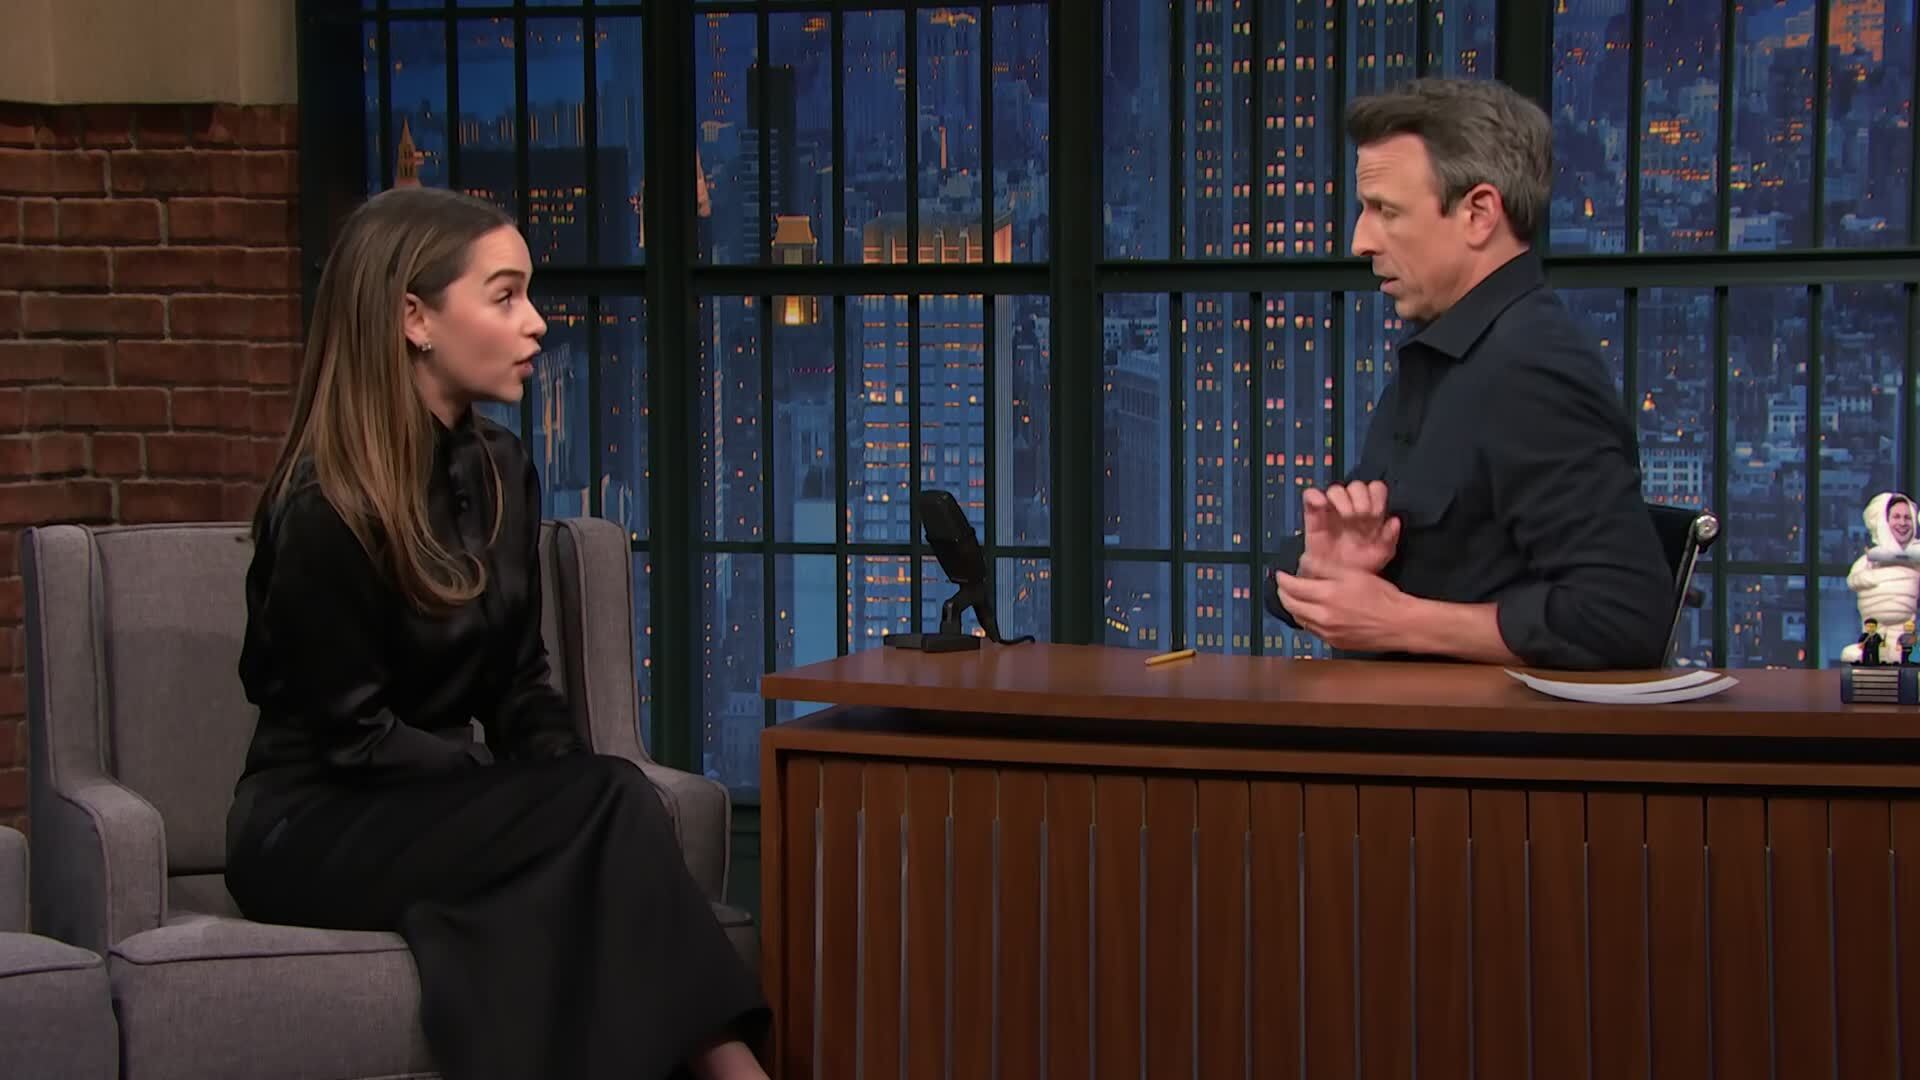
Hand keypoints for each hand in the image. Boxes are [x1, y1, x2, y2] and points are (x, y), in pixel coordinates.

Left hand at [1271, 568, 1410, 651]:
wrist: (1400, 624)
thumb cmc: (1381, 595)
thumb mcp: (1354, 573)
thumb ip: (1326, 568)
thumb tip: (1304, 563)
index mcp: (1327, 596)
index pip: (1293, 588)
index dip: (1283, 580)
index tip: (1279, 574)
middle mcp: (1322, 617)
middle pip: (1291, 605)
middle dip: (1283, 594)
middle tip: (1282, 586)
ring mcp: (1327, 633)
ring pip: (1299, 620)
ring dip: (1293, 608)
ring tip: (1293, 598)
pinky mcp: (1334, 643)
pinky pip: (1312, 630)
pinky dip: (1306, 619)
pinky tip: (1309, 613)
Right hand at [1300, 481, 1400, 577]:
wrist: (1335, 583)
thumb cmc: (1358, 567)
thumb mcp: (1381, 555)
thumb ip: (1390, 538)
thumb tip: (1394, 520)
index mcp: (1369, 514)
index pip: (1375, 489)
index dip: (1377, 497)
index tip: (1376, 514)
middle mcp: (1351, 508)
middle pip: (1357, 486)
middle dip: (1361, 499)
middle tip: (1361, 516)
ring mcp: (1331, 511)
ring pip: (1336, 489)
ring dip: (1343, 499)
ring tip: (1346, 517)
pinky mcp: (1313, 517)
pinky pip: (1310, 496)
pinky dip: (1315, 496)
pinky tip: (1322, 504)